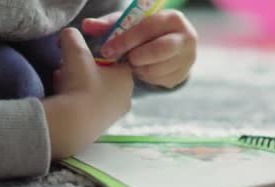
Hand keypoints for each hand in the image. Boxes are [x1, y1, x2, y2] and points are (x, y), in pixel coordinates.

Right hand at [43, 28, 133, 158]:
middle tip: (69, 66)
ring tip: (60, 78)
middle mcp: (126, 98)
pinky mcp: (100, 127)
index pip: (119, 60)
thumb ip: (72, 37)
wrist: (73, 124)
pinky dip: (77, 99)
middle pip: (105, 77)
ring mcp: (114, 115)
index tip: (84, 54)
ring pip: (96, 93)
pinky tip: (61, 94)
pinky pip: (89, 107)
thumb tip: (69, 34)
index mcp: (127, 78)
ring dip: (78, 84)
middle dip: (86, 70)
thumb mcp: (75, 52)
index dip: (100, 54)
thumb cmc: (81, 84)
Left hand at [83, 10, 197, 88]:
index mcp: (173, 18)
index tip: (107, 50)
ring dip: (140, 69)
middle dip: (137, 57)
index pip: (148, 28)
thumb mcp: (130, 25)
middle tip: (125, 61)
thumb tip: (86, 25)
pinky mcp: (183, 75)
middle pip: (160, 50)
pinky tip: (142, 70)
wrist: (171, 48)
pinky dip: (146, 78)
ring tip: (133, 64)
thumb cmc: (146, 32)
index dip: (126, 39)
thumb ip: (109, 25)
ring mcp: (188, 59)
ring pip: (158, 69)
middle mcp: (186, 38)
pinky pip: (159, 81)